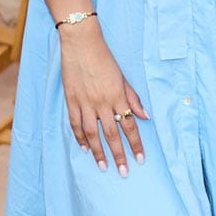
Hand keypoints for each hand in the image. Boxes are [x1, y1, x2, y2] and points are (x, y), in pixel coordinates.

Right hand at [59, 27, 148, 176]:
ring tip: (103, 167)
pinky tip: (85, 149)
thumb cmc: (104, 58)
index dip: (136, 144)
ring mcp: (84, 102)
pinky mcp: (71, 100)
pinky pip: (75, 124)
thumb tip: (145, 116)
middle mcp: (102, 102)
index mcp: (117, 96)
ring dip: (99, 152)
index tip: (141, 159)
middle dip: (119, 155)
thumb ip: (132, 98)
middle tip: (124, 172)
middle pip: (112, 134)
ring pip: (92, 134)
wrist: (81, 43)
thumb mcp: (122, 77)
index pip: (129, 125)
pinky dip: (79, 138)